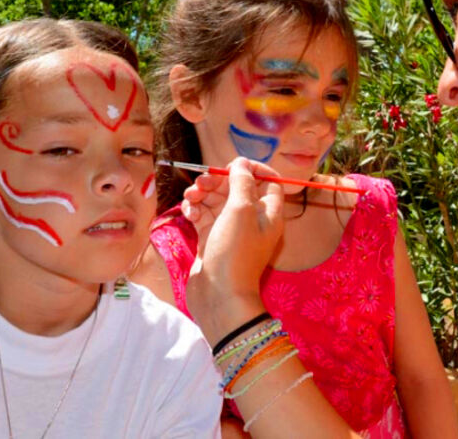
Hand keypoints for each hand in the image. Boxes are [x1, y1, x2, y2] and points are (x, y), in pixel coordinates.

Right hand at [185, 157, 284, 341]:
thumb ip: (242, 182)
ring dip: (202, 194)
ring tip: (190, 198)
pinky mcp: (211, 239)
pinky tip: (189, 213)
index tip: (233, 165)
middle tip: (201, 182)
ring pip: (216, 201)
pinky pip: (203, 216)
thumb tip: (241, 162)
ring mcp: (230, 230)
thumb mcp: (241, 210)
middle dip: (218, 181)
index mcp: (269, 213)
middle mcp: (252, 220)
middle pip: (236, 189)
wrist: (219, 295)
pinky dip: (195, 210)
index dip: (252, 169)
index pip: (268, 182)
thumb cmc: (235, 251)